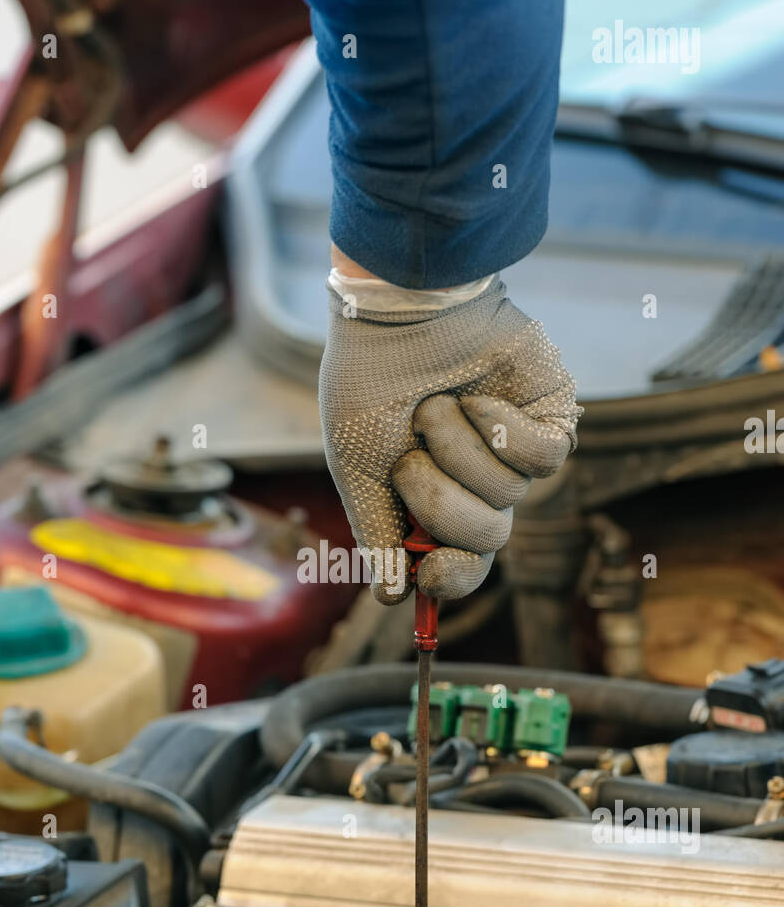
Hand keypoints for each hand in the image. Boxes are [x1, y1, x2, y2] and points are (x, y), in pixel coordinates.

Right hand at [319, 275, 581, 602]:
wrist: (398, 310)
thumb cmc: (369, 381)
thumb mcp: (355, 466)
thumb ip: (376, 532)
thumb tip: (392, 596)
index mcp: (434, 502)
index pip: (459, 567)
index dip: (450, 580)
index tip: (428, 573)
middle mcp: (479, 485)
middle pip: (485, 541)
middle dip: (441, 502)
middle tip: (411, 456)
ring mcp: (517, 455)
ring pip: (507, 497)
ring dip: (459, 450)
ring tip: (437, 406)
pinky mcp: (550, 419)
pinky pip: (542, 459)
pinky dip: (501, 429)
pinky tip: (478, 398)